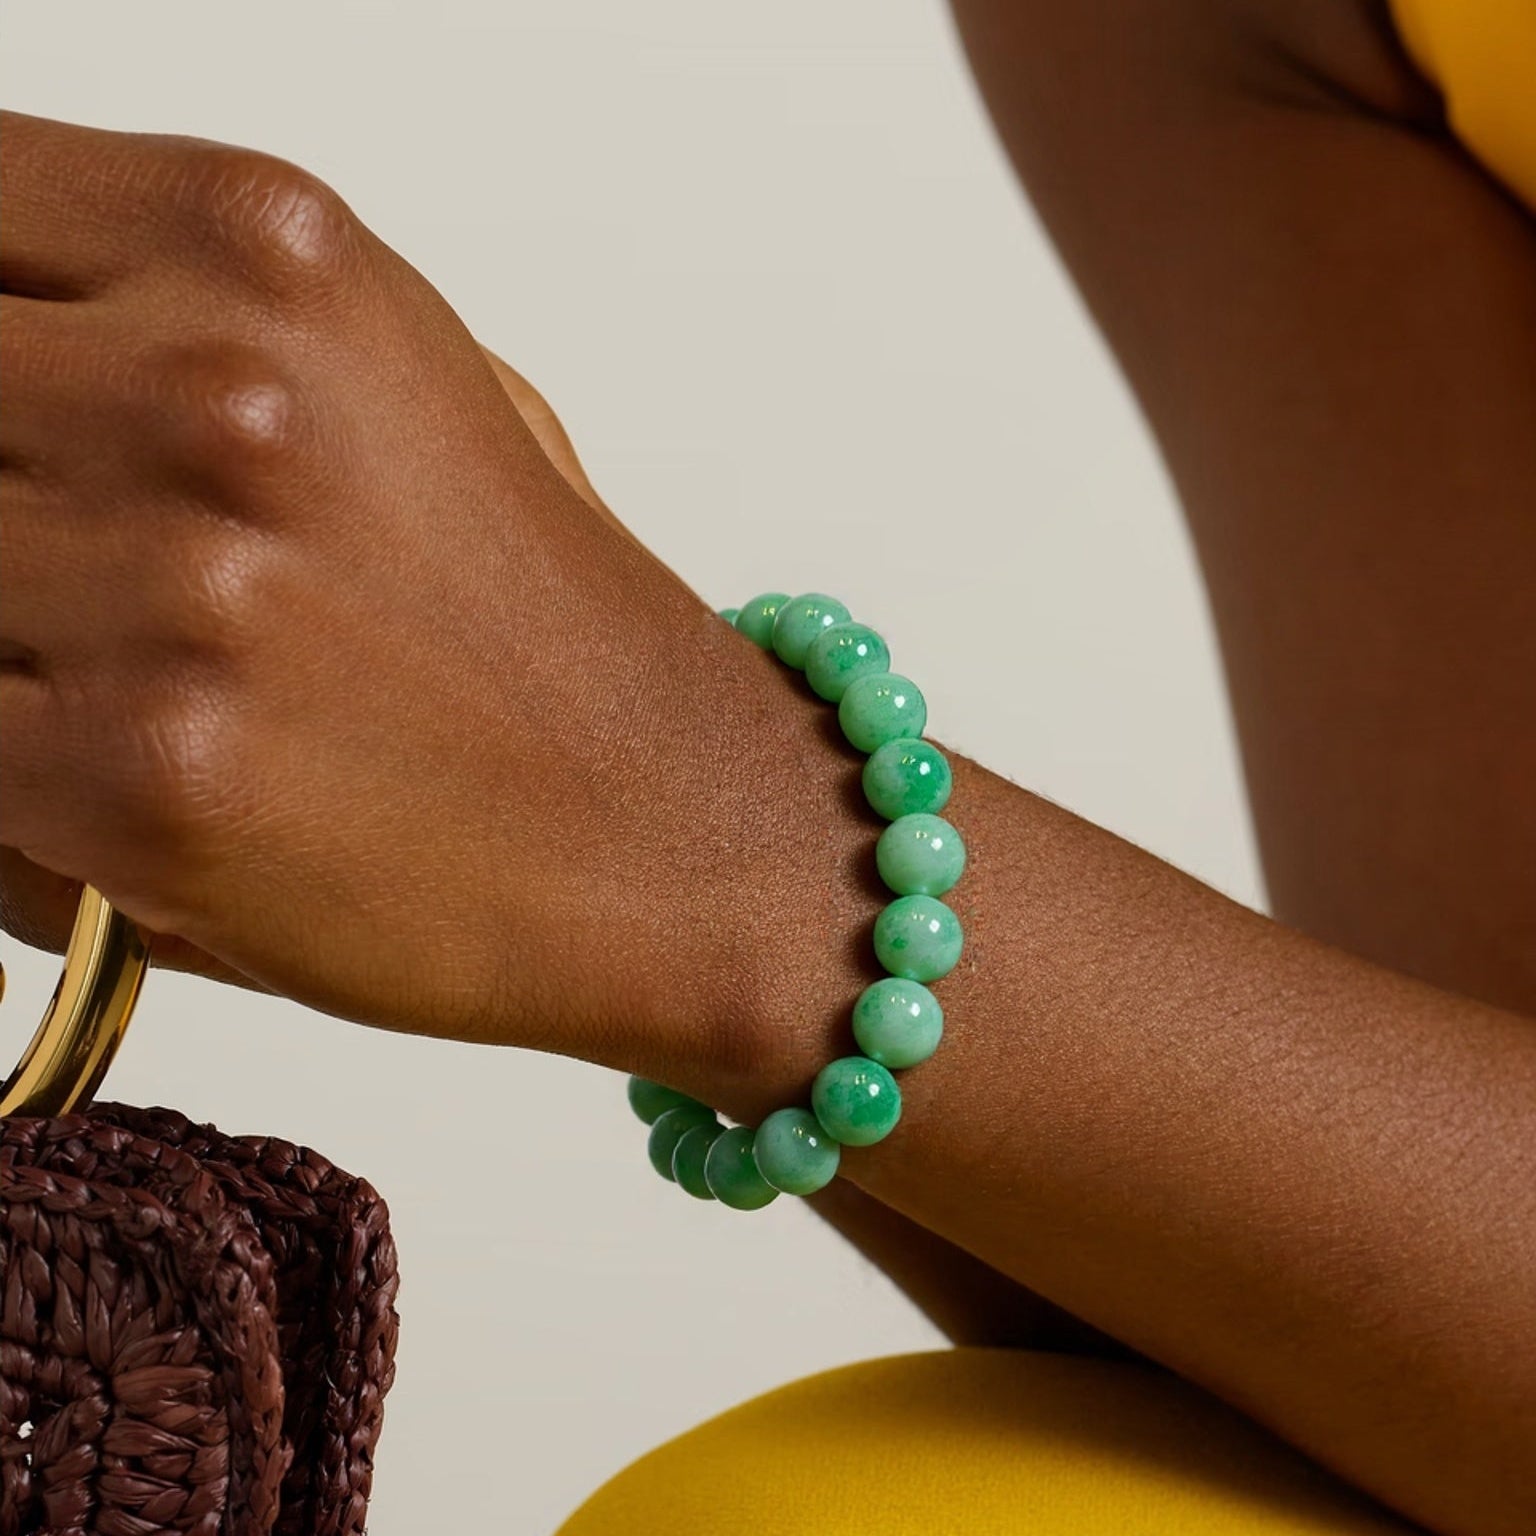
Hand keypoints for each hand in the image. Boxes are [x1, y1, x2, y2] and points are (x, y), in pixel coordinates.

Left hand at [0, 110, 802, 1068]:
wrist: (661, 825)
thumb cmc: (531, 619)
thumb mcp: (378, 379)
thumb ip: (160, 316)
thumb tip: (1, 340)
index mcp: (270, 249)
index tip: (19, 404)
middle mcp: (219, 397)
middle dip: (5, 487)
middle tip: (91, 560)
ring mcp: (176, 588)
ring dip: (12, 632)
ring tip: (141, 673)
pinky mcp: (142, 774)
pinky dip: (22, 766)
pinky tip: (141, 765)